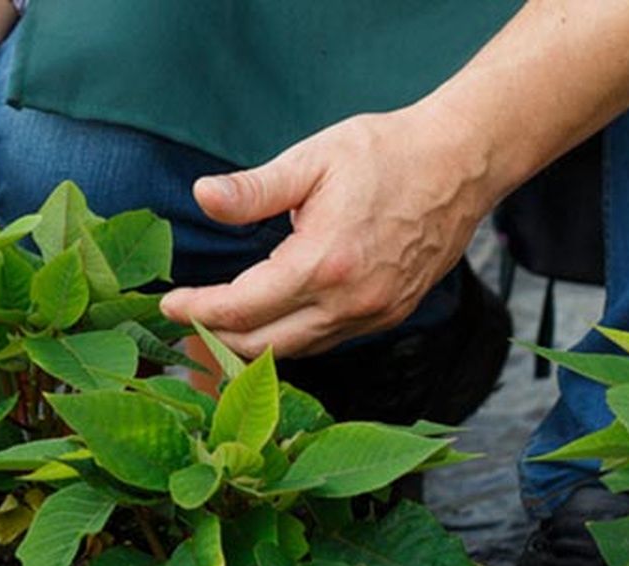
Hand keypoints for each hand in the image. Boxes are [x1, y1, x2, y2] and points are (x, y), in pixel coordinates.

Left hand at [160, 102, 498, 357]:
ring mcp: (374, 314)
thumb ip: (255, 189)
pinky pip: (328, 340)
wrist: (460, 163)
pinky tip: (272, 319)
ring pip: (298, 350)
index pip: (244, 307)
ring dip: (253, 344)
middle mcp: (350, 302)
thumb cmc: (386, 153)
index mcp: (325, 263)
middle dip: (217, 337)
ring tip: (217, 325)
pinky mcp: (389, 315)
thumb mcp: (313, 159)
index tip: (168, 305)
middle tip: (186, 318)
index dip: (199, 310)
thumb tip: (203, 197)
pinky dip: (292, 336)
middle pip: (265, 345)